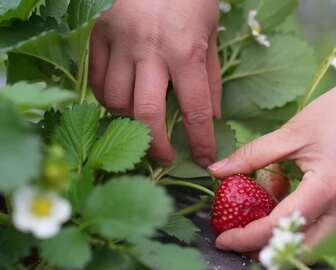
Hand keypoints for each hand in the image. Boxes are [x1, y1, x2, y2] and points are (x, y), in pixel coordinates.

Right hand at [89, 0, 220, 165]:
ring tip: (143, 121)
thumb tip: (212, 118)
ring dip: (129, 119)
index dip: (201, 141)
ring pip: (115, 99)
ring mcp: (120, 41)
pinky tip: (121, 101)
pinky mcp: (99, 34)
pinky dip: (106, 98)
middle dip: (157, 145)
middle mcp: (150, 49)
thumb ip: (211, 80)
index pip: (194, 109)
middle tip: (165, 158)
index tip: (205, 160)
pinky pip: (95, 80)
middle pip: (146, 113)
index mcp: (185, 51)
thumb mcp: (211, 37)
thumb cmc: (192, 1)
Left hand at [209, 76, 335, 251]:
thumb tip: (216, 171)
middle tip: (235, 238)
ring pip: (312, 240)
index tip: (221, 238)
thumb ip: (253, 155)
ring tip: (252, 225)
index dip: (246, 236)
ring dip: (281, 239)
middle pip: (298, 247)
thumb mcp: (292, 133)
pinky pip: (323, 225)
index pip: (278, 227)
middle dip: (263, 249)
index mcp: (326, 190)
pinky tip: (279, 209)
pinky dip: (298, 225)